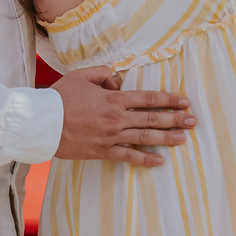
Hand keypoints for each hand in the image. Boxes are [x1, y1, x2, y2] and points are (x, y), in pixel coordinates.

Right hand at [54, 66, 195, 164]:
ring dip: (167, 138)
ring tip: (183, 138)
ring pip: (145, 138)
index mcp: (113, 98)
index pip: (149, 98)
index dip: (169, 99)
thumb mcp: (81, 76)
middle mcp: (117, 118)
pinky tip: (160, 161)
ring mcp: (111, 136)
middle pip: (153, 119)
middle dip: (176, 119)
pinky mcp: (102, 151)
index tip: (184, 101)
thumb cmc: (59, 98)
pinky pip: (128, 156)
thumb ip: (103, 74)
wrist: (42, 123)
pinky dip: (145, 159)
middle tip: (193, 121)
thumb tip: (117, 80)